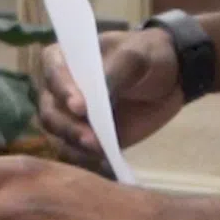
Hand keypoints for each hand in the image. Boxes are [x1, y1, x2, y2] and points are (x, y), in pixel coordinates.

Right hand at [37, 27, 182, 163]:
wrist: (168, 80)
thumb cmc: (146, 57)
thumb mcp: (137, 55)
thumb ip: (117, 70)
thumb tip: (102, 91)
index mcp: (64, 59)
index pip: (53, 73)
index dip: (63, 90)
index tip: (80, 107)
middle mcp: (58, 90)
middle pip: (50, 112)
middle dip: (68, 127)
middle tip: (91, 139)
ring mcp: (69, 117)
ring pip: (59, 137)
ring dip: (77, 147)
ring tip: (101, 152)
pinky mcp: (84, 139)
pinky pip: (77, 154)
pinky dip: (88, 160)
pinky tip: (107, 164)